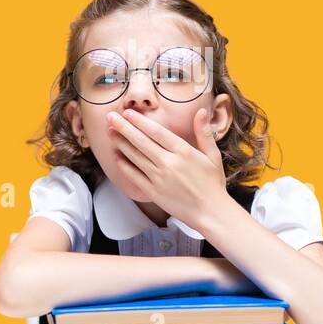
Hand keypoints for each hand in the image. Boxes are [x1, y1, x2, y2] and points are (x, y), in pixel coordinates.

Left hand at [105, 107, 228, 229]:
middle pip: (141, 141)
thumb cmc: (213, 183)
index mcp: (183, 151)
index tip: (128, 113)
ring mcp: (159, 178)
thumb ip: (204, 132)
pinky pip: (134, 176)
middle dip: (124, 127)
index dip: (140, 121)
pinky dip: (124, 165)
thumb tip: (202, 111)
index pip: (156, 131)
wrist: (210, 212)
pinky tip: (116, 156)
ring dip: (121, 143)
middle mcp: (169, 163)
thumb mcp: (213, 155)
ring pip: (135, 156)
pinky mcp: (153, 192)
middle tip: (110, 117)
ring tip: (110, 132)